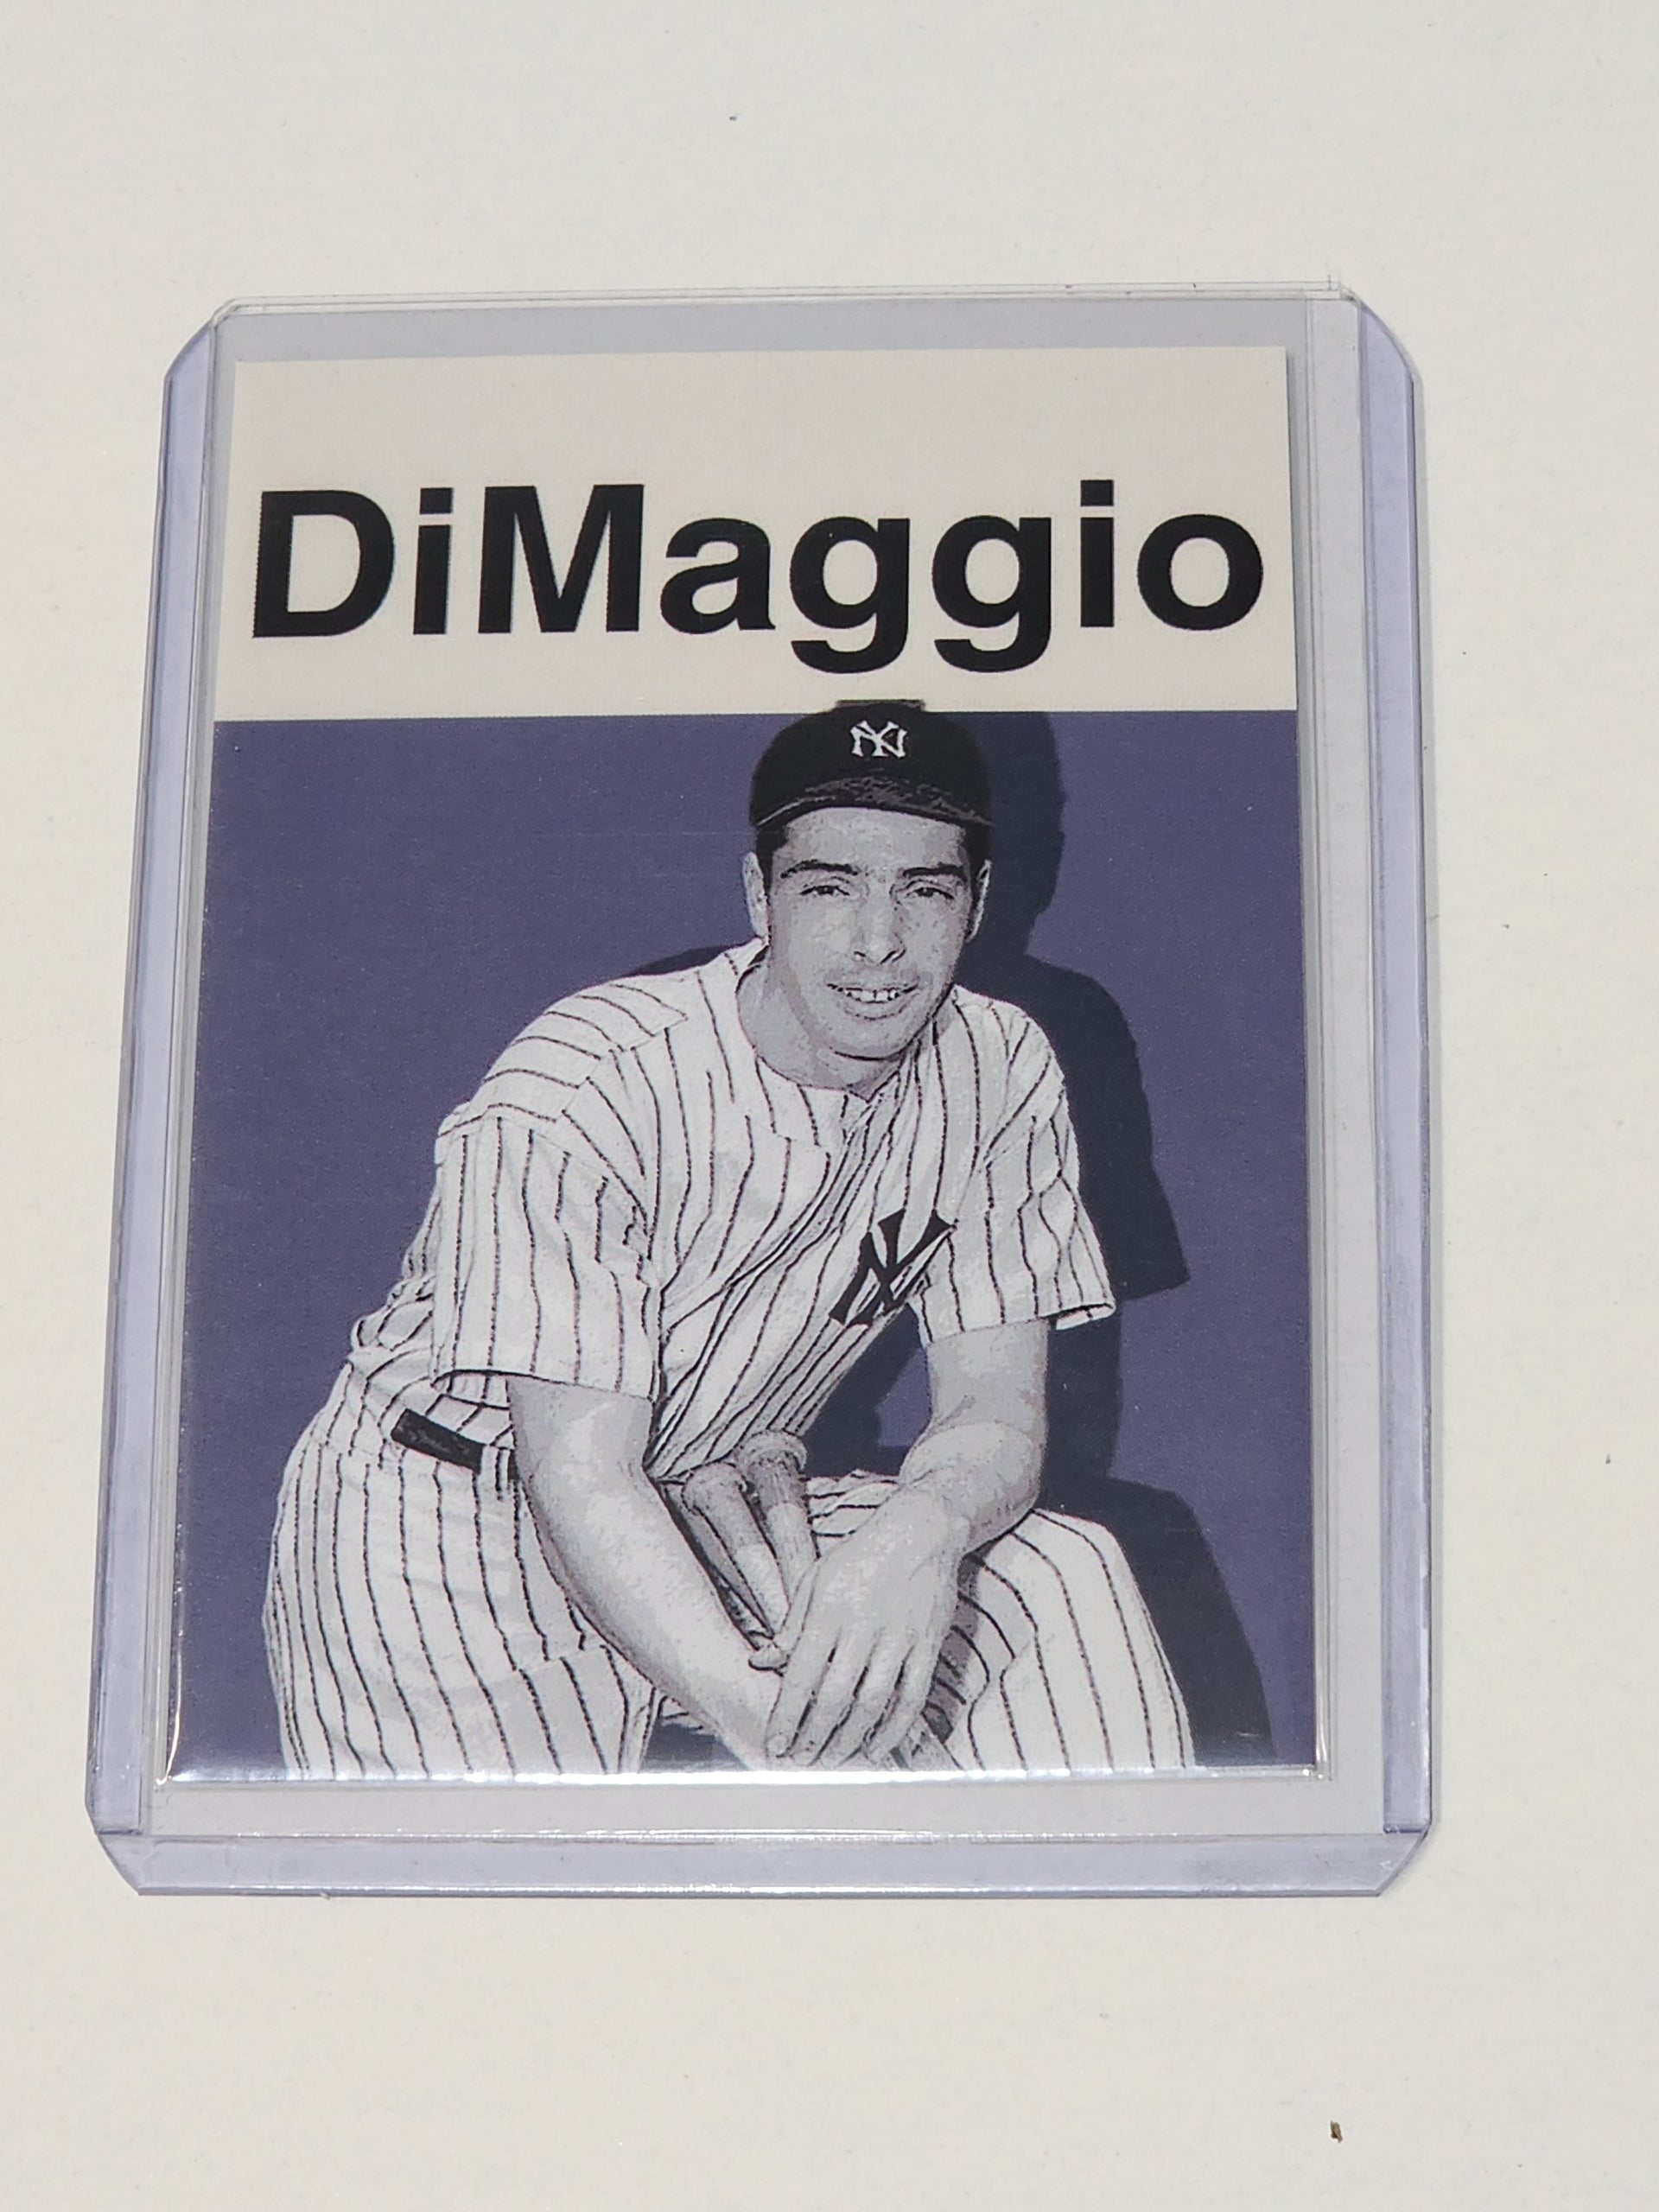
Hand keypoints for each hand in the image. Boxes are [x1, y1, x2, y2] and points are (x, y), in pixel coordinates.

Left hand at [756, 1486, 964, 1766]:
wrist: (919, 1531)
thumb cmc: (860, 1556)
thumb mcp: (815, 1580)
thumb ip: (791, 1627)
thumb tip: (761, 1662)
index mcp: (828, 1611)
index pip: (801, 1675)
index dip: (786, 1716)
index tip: (775, 1745)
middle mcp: (862, 1627)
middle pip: (834, 1697)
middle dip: (814, 1737)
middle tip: (801, 1763)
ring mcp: (899, 1638)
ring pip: (872, 1703)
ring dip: (850, 1740)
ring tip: (832, 1762)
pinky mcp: (928, 1645)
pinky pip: (912, 1698)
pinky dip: (894, 1730)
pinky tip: (876, 1749)